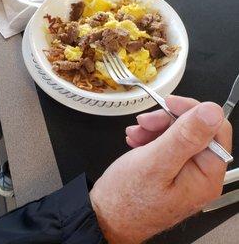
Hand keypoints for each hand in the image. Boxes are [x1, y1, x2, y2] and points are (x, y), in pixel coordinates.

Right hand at [90, 96, 231, 243]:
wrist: (106, 217)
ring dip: (156, 128)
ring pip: (179, 134)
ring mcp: (187, 174)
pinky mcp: (173, 172)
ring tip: (137, 133)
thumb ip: (185, 136)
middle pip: (196, 130)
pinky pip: (169, 144)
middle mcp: (201, 176)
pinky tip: (138, 140)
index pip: (214, 128)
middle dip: (168, 120)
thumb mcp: (155, 162)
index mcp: (205, 176)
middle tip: (145, 122)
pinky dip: (152, 137)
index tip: (168, 104)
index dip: (190, 111)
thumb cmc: (127, 199)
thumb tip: (211, 112)